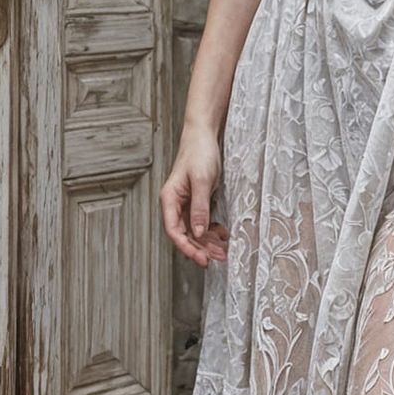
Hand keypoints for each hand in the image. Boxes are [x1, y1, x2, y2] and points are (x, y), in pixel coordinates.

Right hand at [160, 125, 229, 266]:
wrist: (204, 135)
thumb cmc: (199, 153)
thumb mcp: (202, 180)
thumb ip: (199, 207)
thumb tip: (199, 233)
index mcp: (170, 199)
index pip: (174, 231)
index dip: (187, 247)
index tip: (201, 259)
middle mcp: (175, 204)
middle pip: (185, 234)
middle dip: (201, 248)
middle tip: (218, 258)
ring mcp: (186, 203)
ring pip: (195, 230)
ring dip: (208, 242)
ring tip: (223, 251)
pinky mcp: (196, 200)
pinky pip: (202, 221)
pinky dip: (212, 230)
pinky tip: (223, 235)